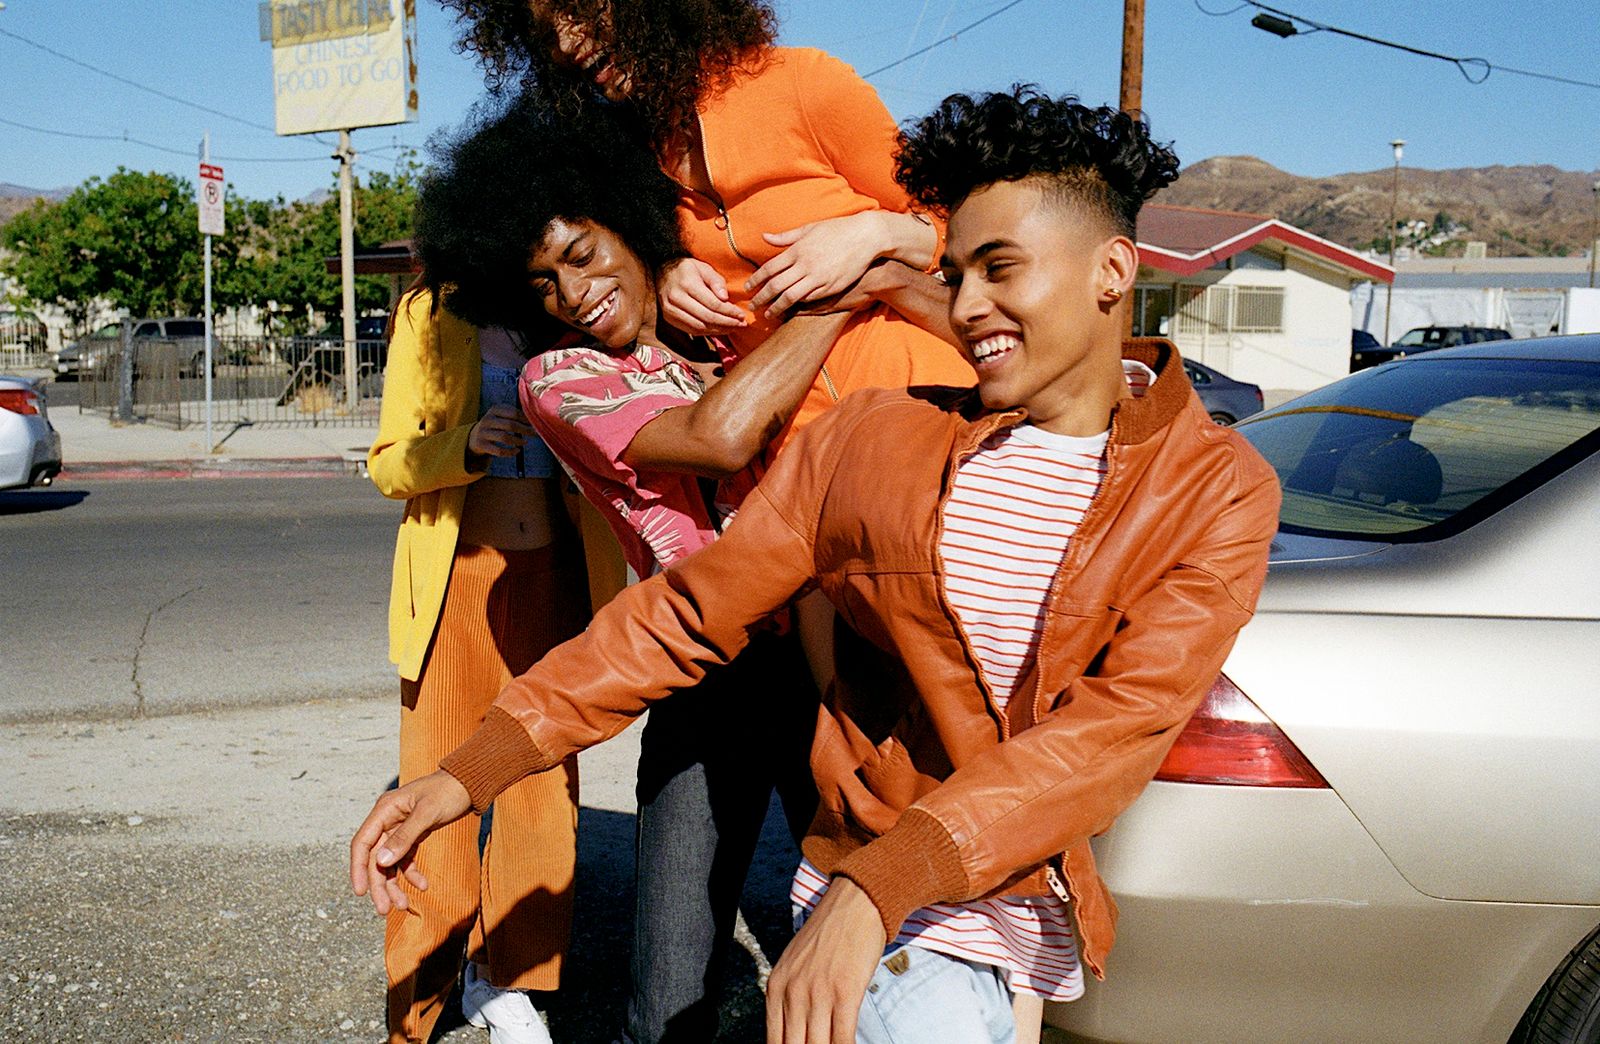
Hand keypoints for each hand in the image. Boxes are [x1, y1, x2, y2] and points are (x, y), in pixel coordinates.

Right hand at [350, 770, 471, 914]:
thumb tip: (381, 861)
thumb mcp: (428, 813)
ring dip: (394, 885)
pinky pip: (407, 860)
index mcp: (385, 810)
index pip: (363, 843)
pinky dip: (412, 874)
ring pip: (390, 863)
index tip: (361, 892)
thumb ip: (405, 837)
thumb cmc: (449, 791)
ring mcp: (399, 829)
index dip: (358, 868)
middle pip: (375, 858)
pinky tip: (423, 886)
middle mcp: (388, 820)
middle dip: (379, 884)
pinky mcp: (413, 835)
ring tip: (403, 906)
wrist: (470, 783)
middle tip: (384, 909)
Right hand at [468, 405, 532, 458]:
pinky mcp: (482, 445)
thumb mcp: (501, 416)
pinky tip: (517, 451)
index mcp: (494, 410)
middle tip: (534, 434)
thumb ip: (514, 415)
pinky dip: (510, 452)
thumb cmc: (495, 425)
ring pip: (504, 437)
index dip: (526, 419)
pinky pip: (499, 450)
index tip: (534, 424)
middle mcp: (488, 419)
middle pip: (510, 425)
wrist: (474, 436)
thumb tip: (534, 420)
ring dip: (518, 440)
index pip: (513, 413)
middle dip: (525, 430)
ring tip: (524, 442)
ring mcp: (483, 432)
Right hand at [659, 257, 747, 334]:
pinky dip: (707, 332)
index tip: (742, 315)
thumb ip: (716, 281)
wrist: (662, 271)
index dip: (729, 312)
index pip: (713, 304)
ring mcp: (670, 310)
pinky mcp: (668, 318)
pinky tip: (719, 330)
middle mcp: (676, 299)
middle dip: (727, 323)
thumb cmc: (687, 269)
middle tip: (741, 324)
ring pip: (699, 327)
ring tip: (733, 328)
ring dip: (718, 330)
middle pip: (707, 318)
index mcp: (687, 284)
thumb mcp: (703, 268)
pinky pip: (691, 330)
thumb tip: (725, 298)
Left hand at [747, 213, 888, 319]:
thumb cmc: (837, 230)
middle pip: (776, 286)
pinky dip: (797, 305)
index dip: (755, 280)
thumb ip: (786, 237)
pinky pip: (809, 299)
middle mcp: (805, 265)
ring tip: (768, 314)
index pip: (769, 268)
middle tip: (752, 306)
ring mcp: (818, 278)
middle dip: (761, 298)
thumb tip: (764, 237)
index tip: (747, 288)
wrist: (866, 237)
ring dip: (777, 307)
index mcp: (797, 250)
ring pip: (791, 297)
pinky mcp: (830, 287)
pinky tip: (790, 309)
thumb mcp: (809, 229)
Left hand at [766, 877, 886, 1043]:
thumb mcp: (795, 965)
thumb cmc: (828, 934)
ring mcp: (818, 994)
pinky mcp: (845, 993)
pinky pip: (842, 1038)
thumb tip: (794, 1034)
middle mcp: (792, 993)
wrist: (854, 903)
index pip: (774, 1043)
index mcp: (776, 988)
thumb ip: (789, 998)